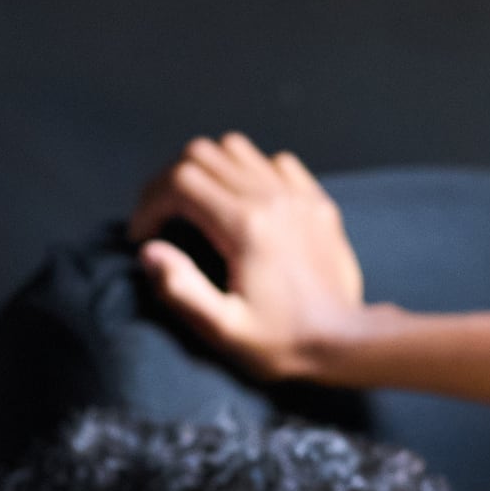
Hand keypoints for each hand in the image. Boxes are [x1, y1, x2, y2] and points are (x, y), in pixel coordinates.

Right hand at [130, 132, 371, 381]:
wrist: (346, 341)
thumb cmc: (284, 341)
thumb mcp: (224, 328)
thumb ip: (182, 289)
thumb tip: (150, 252)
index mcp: (245, 227)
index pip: (180, 183)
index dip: (149, 203)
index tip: (143, 234)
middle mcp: (271, 200)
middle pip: (203, 155)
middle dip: (170, 181)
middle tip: (162, 217)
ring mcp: (297, 196)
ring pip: (236, 149)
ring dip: (207, 170)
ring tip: (197, 206)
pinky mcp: (315, 202)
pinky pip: (276, 162)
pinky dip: (250, 171)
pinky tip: (244, 203)